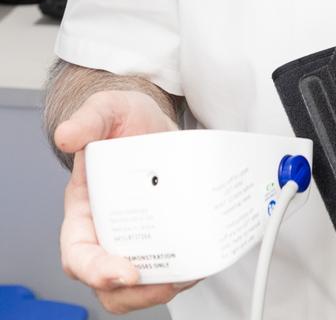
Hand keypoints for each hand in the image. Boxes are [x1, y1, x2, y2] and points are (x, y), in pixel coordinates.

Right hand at [55, 89, 196, 312]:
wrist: (153, 119)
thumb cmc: (124, 120)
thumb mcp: (107, 110)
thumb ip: (88, 119)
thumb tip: (67, 135)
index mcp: (83, 210)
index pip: (78, 255)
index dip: (97, 271)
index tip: (126, 272)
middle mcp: (105, 231)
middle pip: (108, 284)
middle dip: (136, 293)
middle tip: (168, 280)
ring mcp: (135, 236)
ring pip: (138, 286)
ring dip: (162, 289)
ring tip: (189, 273)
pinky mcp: (162, 234)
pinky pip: (166, 266)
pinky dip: (182, 270)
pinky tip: (200, 258)